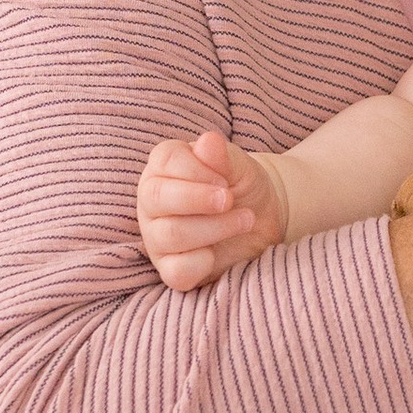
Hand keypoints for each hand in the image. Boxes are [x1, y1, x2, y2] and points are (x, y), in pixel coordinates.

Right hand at [134, 129, 285, 289]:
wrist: (261, 219)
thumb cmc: (241, 186)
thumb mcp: (239, 166)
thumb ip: (222, 156)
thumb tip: (208, 141)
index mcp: (162, 167)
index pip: (165, 162)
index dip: (198, 170)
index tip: (225, 180)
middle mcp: (151, 201)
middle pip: (157, 198)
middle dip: (199, 199)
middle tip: (230, 199)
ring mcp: (157, 237)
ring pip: (171, 234)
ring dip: (215, 227)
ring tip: (245, 220)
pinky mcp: (170, 268)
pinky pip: (176, 271)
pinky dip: (202, 263)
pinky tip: (218, 252)